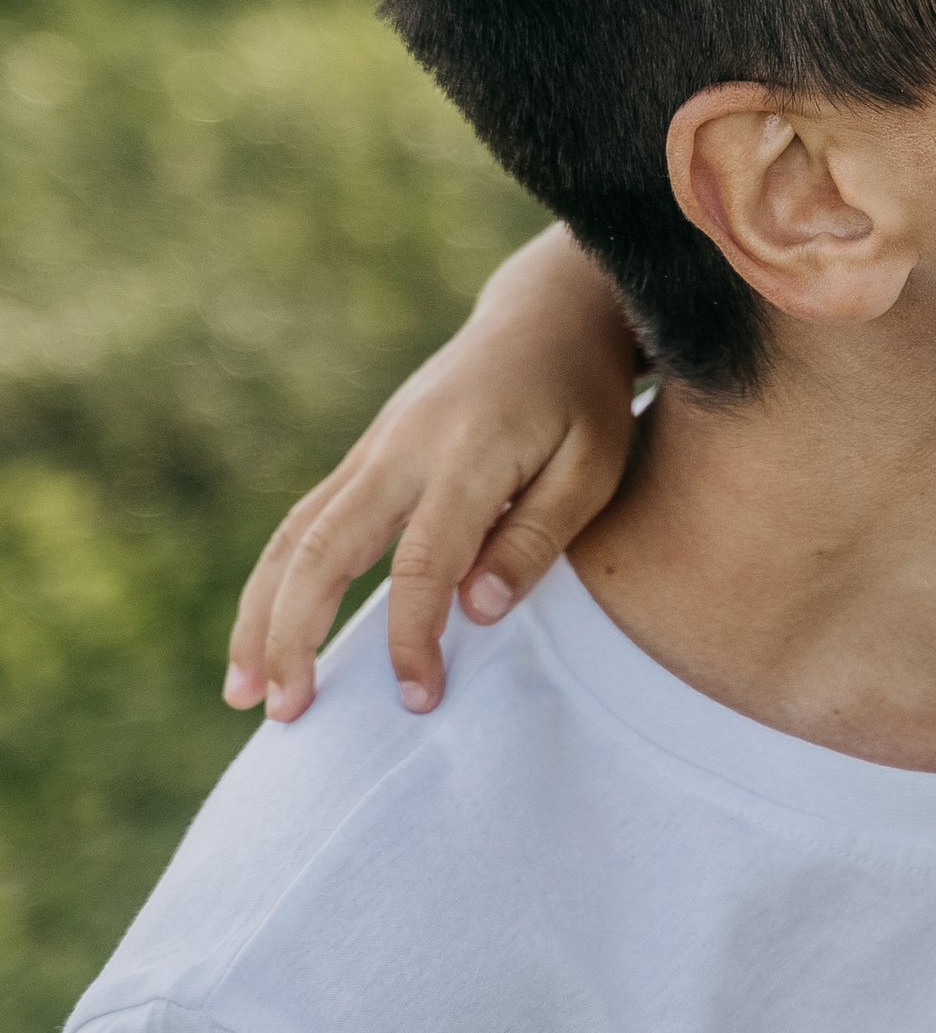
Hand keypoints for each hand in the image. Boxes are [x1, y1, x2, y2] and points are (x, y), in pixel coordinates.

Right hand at [226, 227, 640, 722]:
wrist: (546, 318)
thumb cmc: (583, 402)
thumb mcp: (592, 466)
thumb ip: (536, 537)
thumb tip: (477, 612)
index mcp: (466, 455)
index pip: (423, 563)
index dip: (413, 636)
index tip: (419, 698)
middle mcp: (401, 450)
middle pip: (324, 549)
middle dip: (294, 635)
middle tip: (286, 714)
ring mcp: (374, 450)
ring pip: (296, 537)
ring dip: (262, 615)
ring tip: (245, 692)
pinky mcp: (365, 457)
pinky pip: (303, 523)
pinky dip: (274, 582)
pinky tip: (263, 634)